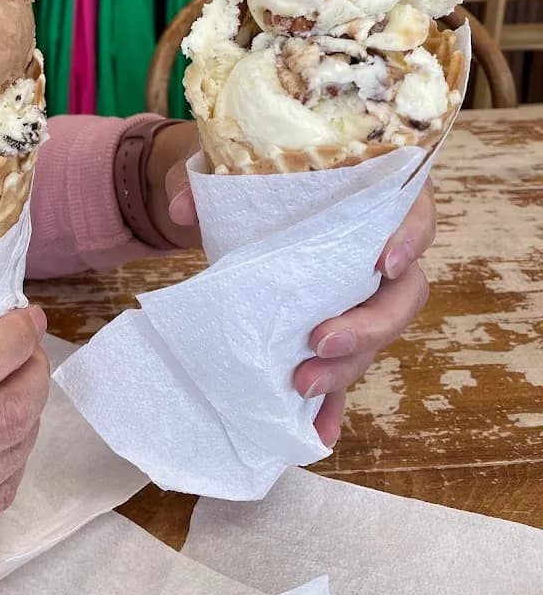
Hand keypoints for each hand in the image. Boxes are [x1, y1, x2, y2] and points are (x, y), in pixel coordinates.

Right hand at [0, 307, 49, 594]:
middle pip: (5, 411)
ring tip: (20, 386)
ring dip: (30, 410)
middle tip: (30, 350)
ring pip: (13, 451)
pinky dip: (14, 454)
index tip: (26, 318)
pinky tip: (4, 435)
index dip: (9, 338)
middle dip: (33, 371)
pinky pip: (2, 492)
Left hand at [156, 125, 436, 447]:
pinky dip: (334, 400)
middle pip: (403, 290)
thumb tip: (182, 210)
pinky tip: (318, 431)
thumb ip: (198, 179)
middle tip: (320, 341)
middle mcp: (376, 242)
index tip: (382, 264)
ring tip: (302, 385)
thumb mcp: (218, 162)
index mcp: (368, 187)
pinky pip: (344, 365)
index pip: (413, 208)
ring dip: (347, 366)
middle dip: (371, 324)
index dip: (410, 237)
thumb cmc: (242, 166)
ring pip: (377, 334)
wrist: (226, 193)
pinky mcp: (334, 323)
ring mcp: (359, 290)